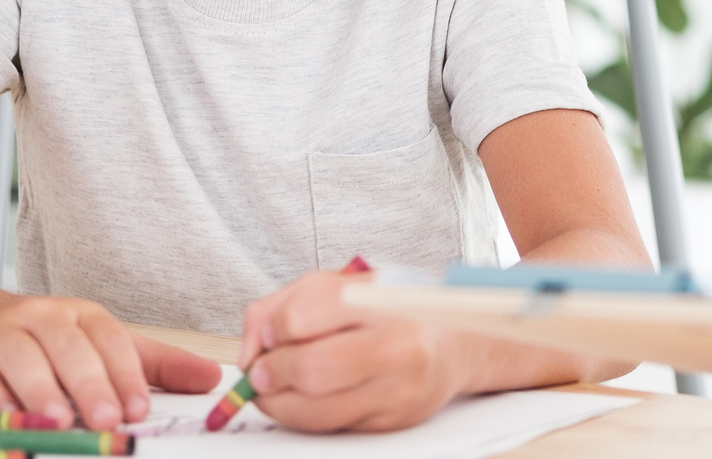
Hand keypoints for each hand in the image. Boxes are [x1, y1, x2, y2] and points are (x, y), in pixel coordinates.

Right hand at [0, 290, 220, 429]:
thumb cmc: (42, 339)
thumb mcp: (98, 344)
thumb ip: (153, 365)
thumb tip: (213, 378)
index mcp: (82, 314)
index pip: (111, 340)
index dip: (126, 375)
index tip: (140, 409)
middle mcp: (42, 317)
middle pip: (70, 348)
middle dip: (91, 386)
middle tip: (108, 420)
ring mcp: (0, 332)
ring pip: (23, 359)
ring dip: (42, 391)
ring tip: (60, 421)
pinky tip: (6, 418)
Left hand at [238, 269, 466, 431]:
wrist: (458, 343)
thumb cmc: (396, 309)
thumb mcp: (346, 284)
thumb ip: (288, 303)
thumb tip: (252, 347)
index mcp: (383, 298)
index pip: (307, 313)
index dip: (274, 327)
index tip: (268, 333)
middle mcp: (397, 344)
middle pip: (311, 368)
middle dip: (270, 373)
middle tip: (259, 371)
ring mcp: (397, 389)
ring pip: (315, 410)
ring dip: (277, 403)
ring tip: (272, 388)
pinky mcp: (391, 421)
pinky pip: (329, 428)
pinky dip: (302, 416)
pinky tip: (301, 399)